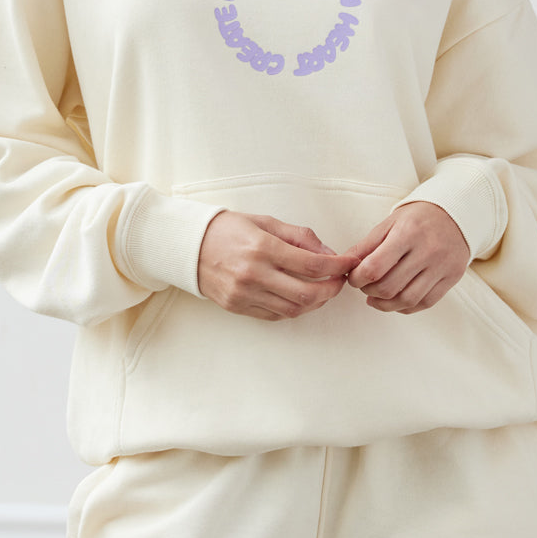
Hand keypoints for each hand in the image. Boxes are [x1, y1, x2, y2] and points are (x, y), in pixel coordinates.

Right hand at [197, 212, 352, 321]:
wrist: (188, 246)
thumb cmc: (228, 229)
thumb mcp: (265, 222)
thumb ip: (299, 237)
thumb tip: (329, 255)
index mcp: (262, 248)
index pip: (311, 264)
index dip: (337, 266)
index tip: (348, 263)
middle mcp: (254, 274)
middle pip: (306, 293)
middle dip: (331, 290)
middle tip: (339, 281)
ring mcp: (244, 294)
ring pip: (293, 309)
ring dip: (315, 303)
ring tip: (322, 291)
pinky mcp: (237, 307)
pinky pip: (275, 315)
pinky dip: (293, 309)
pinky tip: (299, 297)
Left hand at [345, 201, 469, 313]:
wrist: (455, 213)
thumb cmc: (417, 219)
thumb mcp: (389, 224)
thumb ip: (366, 246)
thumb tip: (345, 265)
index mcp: (407, 233)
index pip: (375, 268)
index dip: (358, 279)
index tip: (353, 278)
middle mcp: (427, 250)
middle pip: (389, 287)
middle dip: (369, 291)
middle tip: (364, 287)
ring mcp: (442, 266)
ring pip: (407, 300)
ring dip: (385, 305)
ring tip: (375, 298)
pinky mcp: (452, 277)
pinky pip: (425, 303)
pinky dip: (405, 307)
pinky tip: (395, 300)